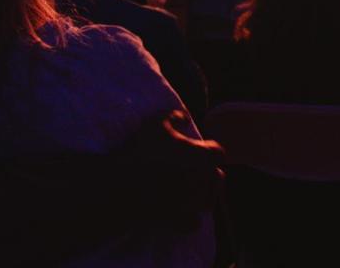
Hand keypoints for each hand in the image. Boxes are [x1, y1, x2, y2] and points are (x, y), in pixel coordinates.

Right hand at [114, 110, 224, 231]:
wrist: (122, 188)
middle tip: (192, 170)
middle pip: (217, 178)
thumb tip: (185, 118)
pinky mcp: (181, 222)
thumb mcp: (156, 123)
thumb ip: (174, 116)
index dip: (208, 149)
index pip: (217, 152)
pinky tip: (179, 212)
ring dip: (202, 195)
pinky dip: (189, 218)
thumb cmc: (141, 152)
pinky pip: (193, 222)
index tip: (196, 149)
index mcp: (203, 156)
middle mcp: (204, 181)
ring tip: (188, 190)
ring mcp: (193, 204)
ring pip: (209, 201)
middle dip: (208, 173)